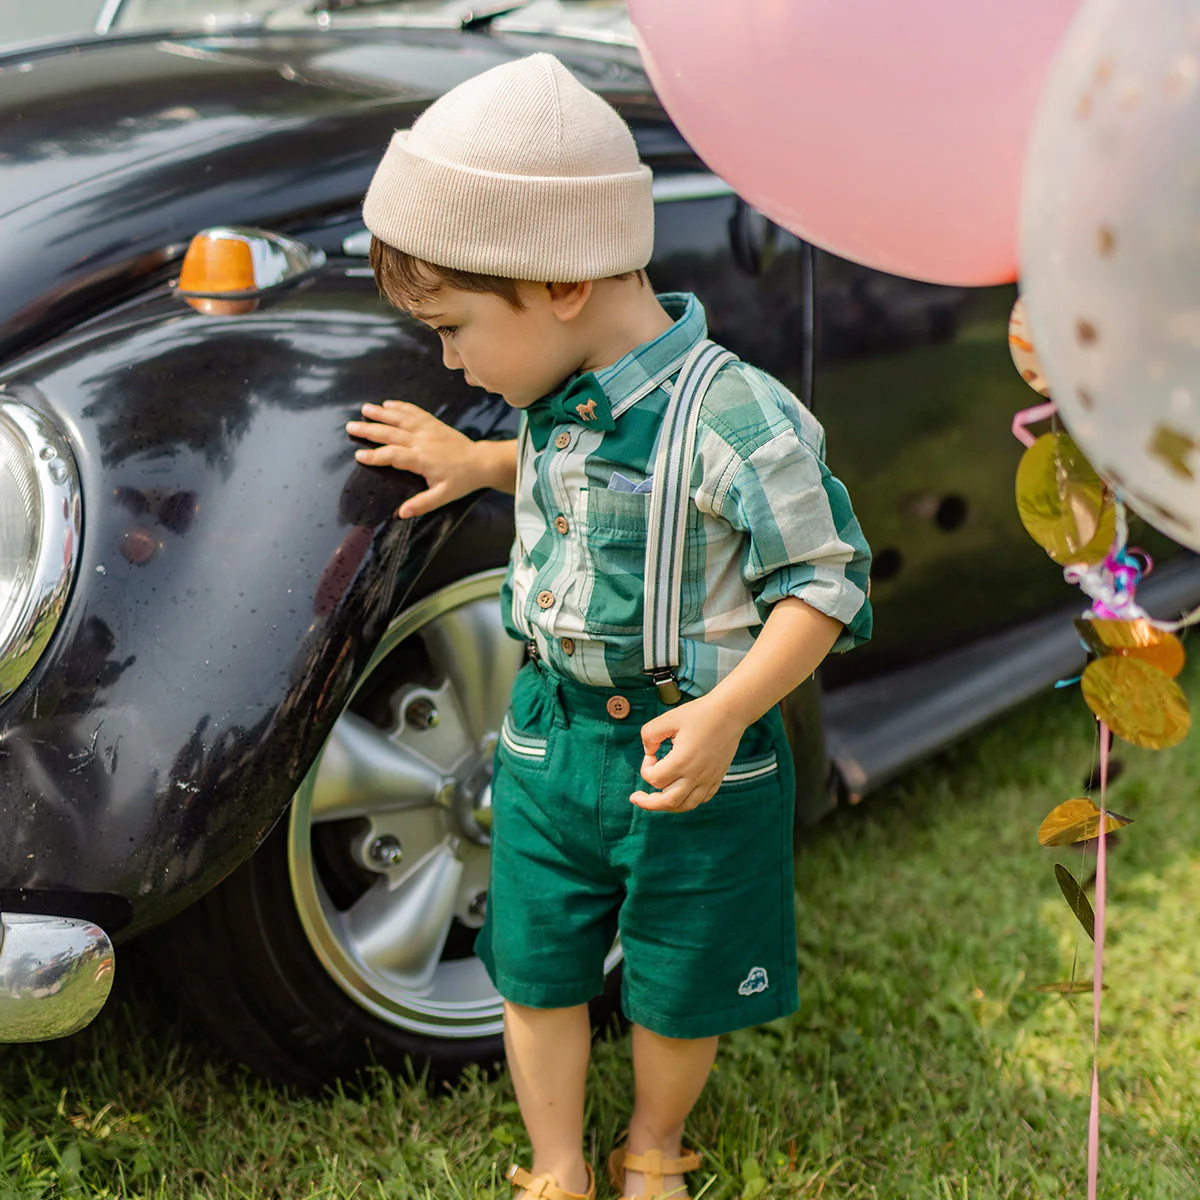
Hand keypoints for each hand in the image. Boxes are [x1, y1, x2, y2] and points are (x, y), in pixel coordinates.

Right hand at [346, 401, 493, 517]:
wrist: (481, 462)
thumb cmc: (462, 481)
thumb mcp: (443, 496)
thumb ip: (421, 504)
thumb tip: (401, 513)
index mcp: (422, 459)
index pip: (392, 456)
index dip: (375, 456)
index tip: (359, 455)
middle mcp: (422, 441)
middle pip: (391, 433)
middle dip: (369, 430)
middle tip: (351, 427)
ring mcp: (428, 429)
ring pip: (400, 418)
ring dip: (381, 413)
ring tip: (365, 409)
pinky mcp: (433, 423)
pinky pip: (415, 412)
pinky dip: (401, 406)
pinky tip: (388, 403)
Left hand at [630, 694, 745, 811]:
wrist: (730, 712)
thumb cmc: (699, 714)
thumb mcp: (668, 718)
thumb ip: (649, 735)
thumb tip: (648, 753)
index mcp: (682, 760)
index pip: (654, 779)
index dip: (646, 768)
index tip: (651, 755)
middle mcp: (696, 775)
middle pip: (668, 802)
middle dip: (648, 802)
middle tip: (635, 798)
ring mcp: (709, 779)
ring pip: (685, 805)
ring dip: (667, 805)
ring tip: (656, 800)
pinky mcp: (717, 778)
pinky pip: (701, 799)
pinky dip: (687, 800)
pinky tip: (679, 792)